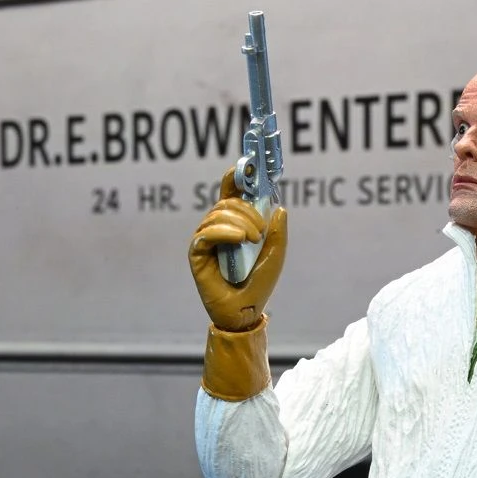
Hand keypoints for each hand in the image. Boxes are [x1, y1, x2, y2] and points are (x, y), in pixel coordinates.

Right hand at [188, 166, 287, 331]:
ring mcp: (206, 239)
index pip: (231, 193)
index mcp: (235, 224)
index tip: (247, 166)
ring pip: (217, 215)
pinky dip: (224, 233)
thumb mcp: (275, 254)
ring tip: (253, 240)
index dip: (236, 177)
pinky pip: (206, 233)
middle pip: (226, 203)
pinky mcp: (197, 253)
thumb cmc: (259, 284)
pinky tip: (239, 240)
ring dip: (239, 223)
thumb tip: (279, 207)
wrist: (246, 311)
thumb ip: (277, 232)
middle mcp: (218, 228)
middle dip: (247, 210)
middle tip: (261, 231)